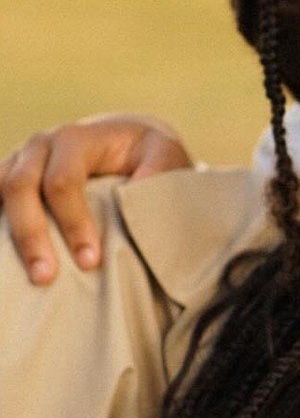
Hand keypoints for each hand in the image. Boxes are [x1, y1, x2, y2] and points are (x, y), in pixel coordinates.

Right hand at [0, 115, 192, 282]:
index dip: (73, 223)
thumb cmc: (147, 157)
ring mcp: (20, 161)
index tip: (90, 262)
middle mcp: (40, 146)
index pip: (63, 181)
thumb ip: (160, 169)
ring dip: (9, 235)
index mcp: (76, 139)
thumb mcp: (165, 154)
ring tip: (25, 276)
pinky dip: (0, 227)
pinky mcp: (11, 180)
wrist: (124, 143)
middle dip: (31, 234)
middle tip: (45, 277)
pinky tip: (8, 259)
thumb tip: (141, 188)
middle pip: (20, 187)